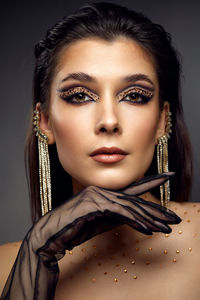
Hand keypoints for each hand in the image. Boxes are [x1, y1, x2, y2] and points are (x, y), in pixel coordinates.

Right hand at [1, 173, 180, 299]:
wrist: (52, 234)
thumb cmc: (75, 227)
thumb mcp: (102, 222)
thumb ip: (117, 216)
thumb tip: (136, 217)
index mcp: (106, 193)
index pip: (133, 187)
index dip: (152, 181)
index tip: (168, 176)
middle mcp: (103, 190)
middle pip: (135, 200)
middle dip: (156, 211)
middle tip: (174, 219)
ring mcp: (97, 195)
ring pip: (129, 206)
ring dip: (149, 219)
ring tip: (165, 229)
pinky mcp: (93, 204)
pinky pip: (119, 212)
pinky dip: (135, 222)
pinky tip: (147, 230)